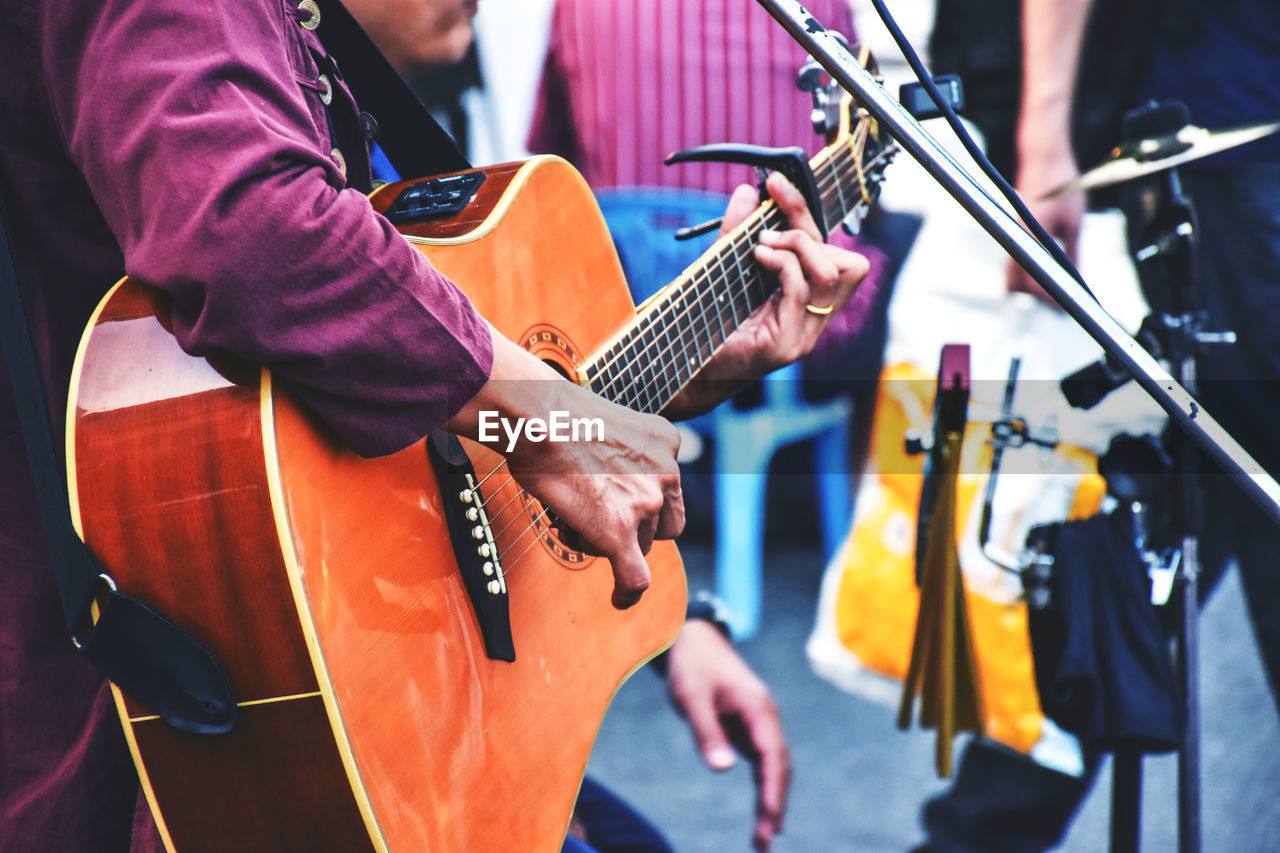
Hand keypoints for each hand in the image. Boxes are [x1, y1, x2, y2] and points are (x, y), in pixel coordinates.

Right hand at [448, 329, 683, 608]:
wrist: (538, 416)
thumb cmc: (555, 413)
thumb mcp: (609, 421)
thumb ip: (623, 450)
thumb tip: (604, 472)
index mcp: (666, 441)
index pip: (668, 488)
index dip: (645, 503)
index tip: (625, 507)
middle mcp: (666, 471)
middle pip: (661, 523)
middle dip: (636, 527)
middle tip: (595, 516)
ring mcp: (645, 503)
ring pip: (640, 546)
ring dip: (612, 542)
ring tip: (572, 521)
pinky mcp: (619, 531)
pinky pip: (635, 576)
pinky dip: (628, 592)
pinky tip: (619, 599)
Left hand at [664, 171, 869, 418]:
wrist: (686, 372)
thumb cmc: (707, 323)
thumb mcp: (725, 268)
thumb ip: (736, 232)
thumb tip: (748, 190)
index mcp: (810, 302)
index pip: (838, 254)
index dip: (810, 215)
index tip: (777, 184)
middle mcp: (816, 321)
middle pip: (846, 261)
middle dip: (806, 230)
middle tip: (766, 229)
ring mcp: (805, 336)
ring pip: (833, 274)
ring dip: (798, 247)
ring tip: (761, 247)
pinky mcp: (785, 346)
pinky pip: (801, 292)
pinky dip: (782, 265)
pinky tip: (758, 258)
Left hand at [666, 619, 789, 851]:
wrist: (691, 639)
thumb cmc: (690, 666)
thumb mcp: (691, 697)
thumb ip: (706, 732)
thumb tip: (722, 770)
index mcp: (757, 707)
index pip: (772, 754)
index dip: (773, 788)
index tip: (771, 817)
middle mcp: (765, 717)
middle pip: (778, 766)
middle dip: (775, 804)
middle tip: (765, 841)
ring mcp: (759, 723)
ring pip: (772, 768)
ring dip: (771, 801)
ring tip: (764, 839)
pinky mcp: (748, 729)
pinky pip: (762, 763)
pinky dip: (762, 788)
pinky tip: (761, 813)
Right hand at [1006, 133, 1085, 308]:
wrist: (1044, 156)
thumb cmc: (1061, 183)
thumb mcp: (1075, 222)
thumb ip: (1073, 253)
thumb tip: (1075, 278)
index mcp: (1032, 238)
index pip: (1033, 281)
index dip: (1047, 298)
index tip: (1061, 306)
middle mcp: (1017, 237)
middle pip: (1016, 282)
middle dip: (1034, 295)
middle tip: (1056, 303)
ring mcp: (1012, 233)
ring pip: (1012, 271)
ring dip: (1029, 283)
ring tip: (1051, 290)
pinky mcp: (1013, 229)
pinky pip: (1015, 257)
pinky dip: (1026, 268)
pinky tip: (1043, 269)